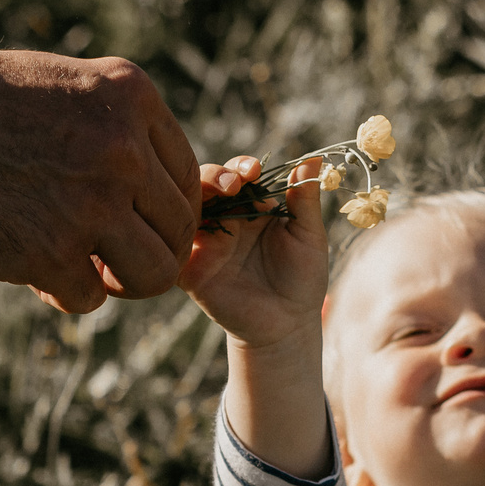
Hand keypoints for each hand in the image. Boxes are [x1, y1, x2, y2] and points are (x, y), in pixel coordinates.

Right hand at [0, 45, 200, 312]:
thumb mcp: (66, 86)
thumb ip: (119, 131)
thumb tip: (156, 197)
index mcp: (132, 99)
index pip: (188, 178)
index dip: (164, 211)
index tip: (132, 222)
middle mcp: (124, 151)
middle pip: (178, 230)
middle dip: (148, 250)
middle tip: (109, 255)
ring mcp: (92, 204)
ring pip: (153, 274)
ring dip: (123, 283)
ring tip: (87, 271)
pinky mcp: (50, 252)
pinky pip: (89, 299)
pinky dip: (64, 292)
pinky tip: (33, 270)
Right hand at [179, 154, 331, 350]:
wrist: (286, 326)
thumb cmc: (302, 279)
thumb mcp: (309, 237)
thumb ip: (305, 201)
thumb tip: (313, 160)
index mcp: (252, 207)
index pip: (238, 175)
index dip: (242, 167)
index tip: (253, 170)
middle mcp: (225, 219)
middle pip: (206, 184)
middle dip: (216, 176)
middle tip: (233, 183)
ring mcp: (204, 243)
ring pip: (185, 207)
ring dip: (195, 196)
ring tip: (215, 198)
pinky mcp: (188, 268)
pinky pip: (171, 245)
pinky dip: (172, 230)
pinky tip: (187, 223)